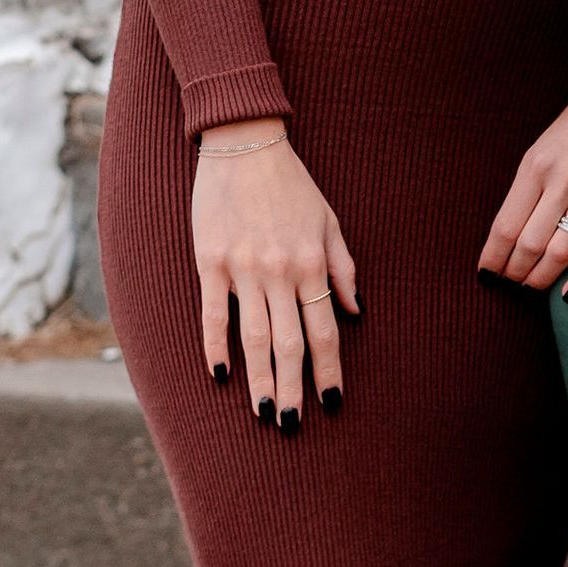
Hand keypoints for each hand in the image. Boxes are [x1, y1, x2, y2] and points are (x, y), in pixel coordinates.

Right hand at [192, 120, 358, 428]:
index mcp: (310, 263)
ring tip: (265, 413)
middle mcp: (279, 271)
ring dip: (260, 378)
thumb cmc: (290, 183)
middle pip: (289, 342)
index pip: (324, 329)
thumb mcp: (328, 219)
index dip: (329, 369)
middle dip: (294, 386)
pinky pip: (213, 314)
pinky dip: (215, 347)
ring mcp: (243, 269)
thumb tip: (356, 309)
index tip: (332, 401)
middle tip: (295, 423)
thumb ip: (342, 266)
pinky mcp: (210, 262)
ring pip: (252, 337)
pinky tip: (220, 376)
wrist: (244, 143)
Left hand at [477, 76, 567, 296]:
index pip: (506, 227)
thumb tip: (509, 241)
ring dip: (543, 278)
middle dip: (515, 273)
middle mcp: (565, 179)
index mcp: (537, 165)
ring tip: (533, 284)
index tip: (487, 274)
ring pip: (562, 252)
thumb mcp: (541, 151)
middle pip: (530, 245)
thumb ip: (527, 192)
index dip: (493, 258)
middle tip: (512, 282)